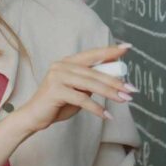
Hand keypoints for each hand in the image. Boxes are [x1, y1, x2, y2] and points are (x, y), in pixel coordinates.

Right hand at [12, 45, 135, 133]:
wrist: (34, 117)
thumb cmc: (57, 104)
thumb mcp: (78, 92)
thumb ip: (90, 84)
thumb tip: (114, 80)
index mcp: (68, 62)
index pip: (92, 54)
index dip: (110, 51)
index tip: (127, 48)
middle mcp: (62, 65)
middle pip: (94, 72)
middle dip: (115, 81)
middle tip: (131, 89)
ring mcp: (57, 76)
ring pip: (90, 84)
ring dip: (110, 93)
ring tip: (124, 99)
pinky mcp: (55, 90)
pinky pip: (81, 99)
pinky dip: (96, 108)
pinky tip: (106, 115)